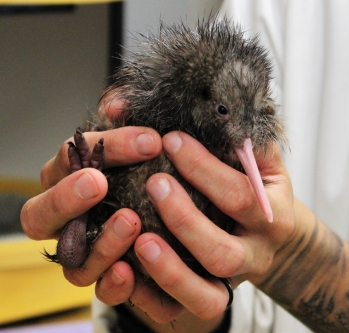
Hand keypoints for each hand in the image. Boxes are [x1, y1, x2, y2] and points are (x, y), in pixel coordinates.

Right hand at [20, 94, 162, 288]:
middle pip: (41, 214)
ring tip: (130, 221)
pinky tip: (130, 271)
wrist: (170, 218)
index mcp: (67, 180)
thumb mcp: (141, 146)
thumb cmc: (146, 174)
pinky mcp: (104, 278)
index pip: (67, 159)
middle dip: (66, 197)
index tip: (148, 140)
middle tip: (98, 181)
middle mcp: (65, 219)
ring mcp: (81, 252)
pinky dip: (112, 283)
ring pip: (71, 257)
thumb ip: (125, 124)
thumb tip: (119, 104)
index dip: (103, 146)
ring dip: (98, 241)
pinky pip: (99, 288)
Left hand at [95, 130, 296, 321]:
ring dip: (169, 269)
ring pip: (206, 296)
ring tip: (140, 240)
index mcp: (272, 215)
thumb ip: (246, 137)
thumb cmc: (262, 190)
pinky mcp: (212, 297)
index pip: (239, 194)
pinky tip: (128, 272)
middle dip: (185, 220)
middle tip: (154, 184)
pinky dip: (155, 298)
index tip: (171, 139)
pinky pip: (184, 311)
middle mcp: (256, 254)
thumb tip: (221, 103)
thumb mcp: (264, 162)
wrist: (277, 237)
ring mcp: (234, 282)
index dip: (204, 169)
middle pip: (222, 252)